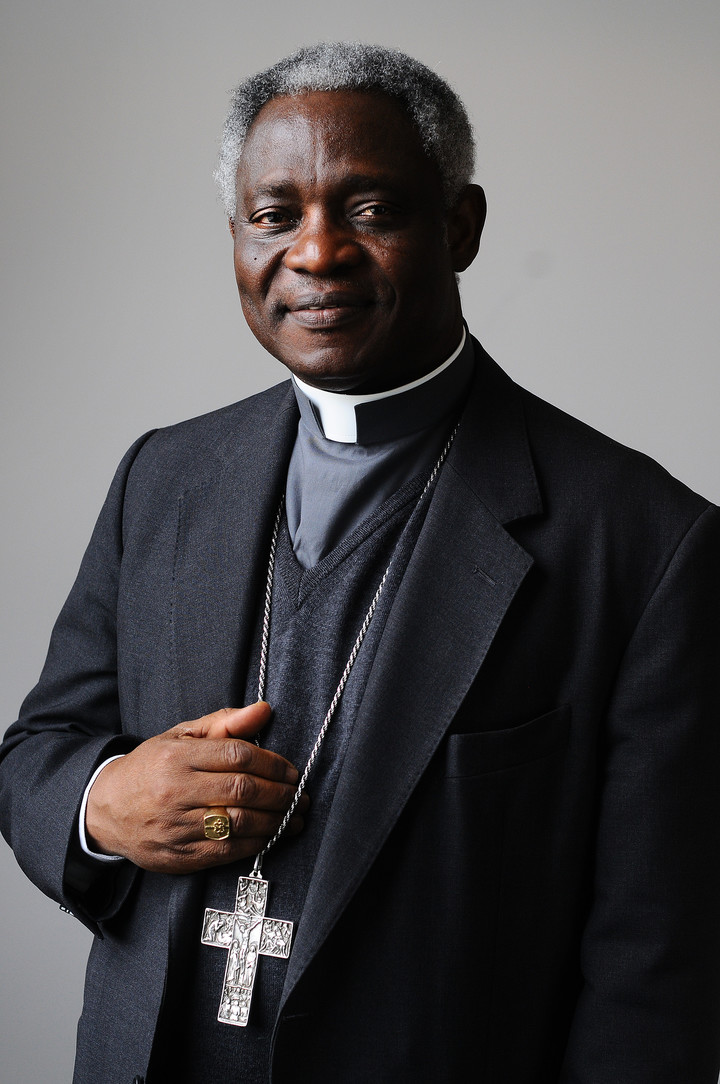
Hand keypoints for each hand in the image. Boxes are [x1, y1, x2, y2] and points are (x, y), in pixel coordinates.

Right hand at [85, 703, 306, 872]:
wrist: (104, 809)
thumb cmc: (150, 768)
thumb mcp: (180, 737)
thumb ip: (224, 723)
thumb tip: (264, 709)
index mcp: (177, 757)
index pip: (238, 755)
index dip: (272, 763)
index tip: (291, 771)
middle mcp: (175, 791)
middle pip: (242, 790)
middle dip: (280, 794)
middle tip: (299, 795)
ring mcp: (175, 826)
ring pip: (238, 822)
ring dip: (275, 821)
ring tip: (294, 817)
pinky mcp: (178, 855)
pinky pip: (225, 850)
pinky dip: (254, 843)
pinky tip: (270, 835)